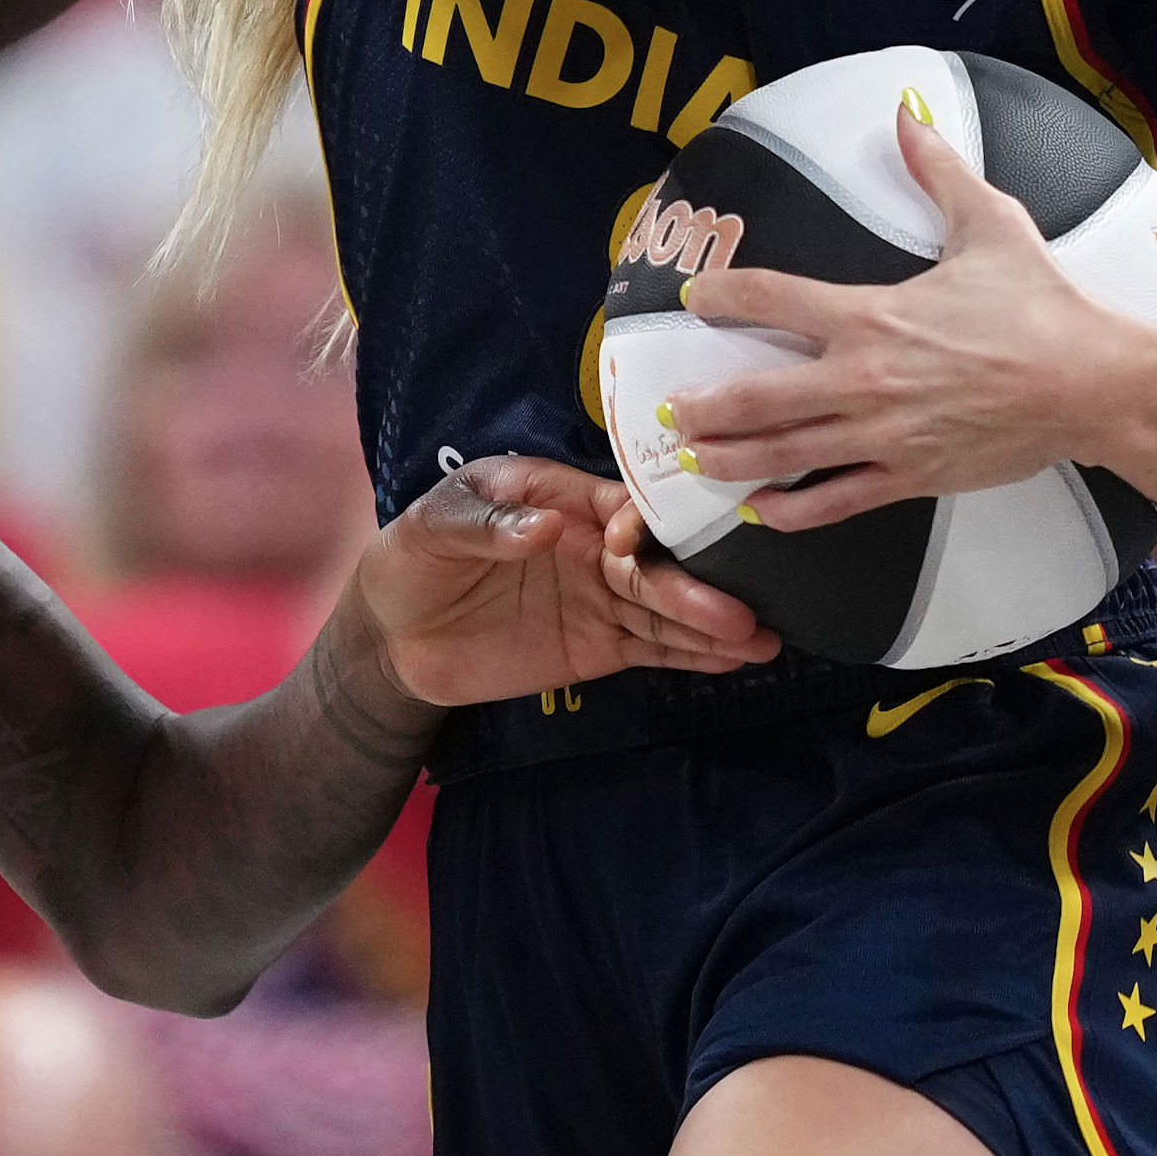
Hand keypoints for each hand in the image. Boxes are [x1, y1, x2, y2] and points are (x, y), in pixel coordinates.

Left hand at [353, 456, 774, 708]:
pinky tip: (737, 658)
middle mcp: (594, 544)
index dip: (643, 524)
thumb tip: (548, 528)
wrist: (393, 638)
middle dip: (697, 585)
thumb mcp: (432, 526)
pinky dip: (694, 654)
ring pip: (665, 608)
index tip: (643, 549)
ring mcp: (601, 598)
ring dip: (713, 623)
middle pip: (656, 562)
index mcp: (559, 497)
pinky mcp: (599, 646)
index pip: (619, 503)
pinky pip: (654, 647)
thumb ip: (487, 524)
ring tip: (763, 639)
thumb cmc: (412, 556)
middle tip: (741, 611)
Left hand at [666, 106, 1156, 517]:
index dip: (725, 295)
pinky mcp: (910, 476)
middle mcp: (864, 378)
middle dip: (705, 405)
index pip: (773, 298)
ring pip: (785, 455)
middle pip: (758, 395)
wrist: (1095, 382)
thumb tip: (907, 111)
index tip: (699, 296)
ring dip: (731, 458)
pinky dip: (791, 511)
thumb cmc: (1042, 305)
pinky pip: (836, 501)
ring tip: (695, 461)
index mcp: (872, 314)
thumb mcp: (990, 224)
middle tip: (672, 408)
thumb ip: (938, 170)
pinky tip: (761, 512)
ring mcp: (883, 434)